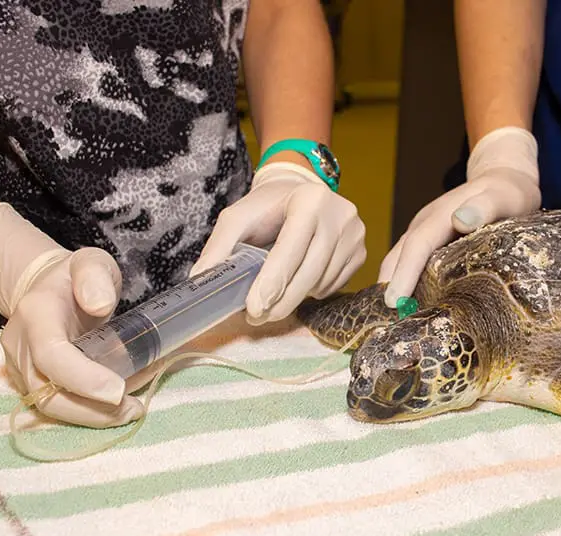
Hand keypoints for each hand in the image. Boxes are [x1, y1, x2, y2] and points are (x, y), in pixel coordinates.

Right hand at [0, 204, 144, 427]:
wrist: (44, 288)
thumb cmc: (74, 278)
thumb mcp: (91, 262)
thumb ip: (95, 276)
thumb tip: (100, 305)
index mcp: (36, 313)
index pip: (51, 354)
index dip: (83, 378)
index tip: (119, 391)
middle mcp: (21, 345)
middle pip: (47, 392)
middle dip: (91, 409)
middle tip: (133, 409)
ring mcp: (22, 367)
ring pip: (50, 406)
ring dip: (93, 416)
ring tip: (131, 410)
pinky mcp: (32, 382)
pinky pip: (58, 405)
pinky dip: (89, 411)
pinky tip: (119, 406)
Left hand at [190, 161, 365, 324]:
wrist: (298, 192)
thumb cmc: (267, 207)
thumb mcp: (237, 218)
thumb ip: (219, 246)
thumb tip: (200, 280)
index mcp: (310, 200)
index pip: (291, 249)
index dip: (273, 282)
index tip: (255, 308)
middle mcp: (340, 215)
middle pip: (310, 272)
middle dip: (282, 300)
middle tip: (258, 317)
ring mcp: (355, 234)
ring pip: (322, 283)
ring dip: (296, 297)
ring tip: (277, 293)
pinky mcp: (361, 252)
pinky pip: (335, 286)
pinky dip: (313, 291)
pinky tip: (299, 280)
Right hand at [379, 126, 540, 306]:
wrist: (504, 178)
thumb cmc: (508, 192)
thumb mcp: (504, 197)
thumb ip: (485, 207)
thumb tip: (459, 220)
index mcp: (440, 216)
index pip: (417, 246)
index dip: (404, 274)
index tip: (393, 301)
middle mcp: (425, 225)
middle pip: (399, 257)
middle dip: (390, 288)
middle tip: (386, 325)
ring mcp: (424, 233)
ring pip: (400, 260)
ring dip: (393, 288)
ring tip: (391, 322)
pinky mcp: (430, 243)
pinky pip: (410, 263)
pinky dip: (404, 283)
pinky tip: (407, 306)